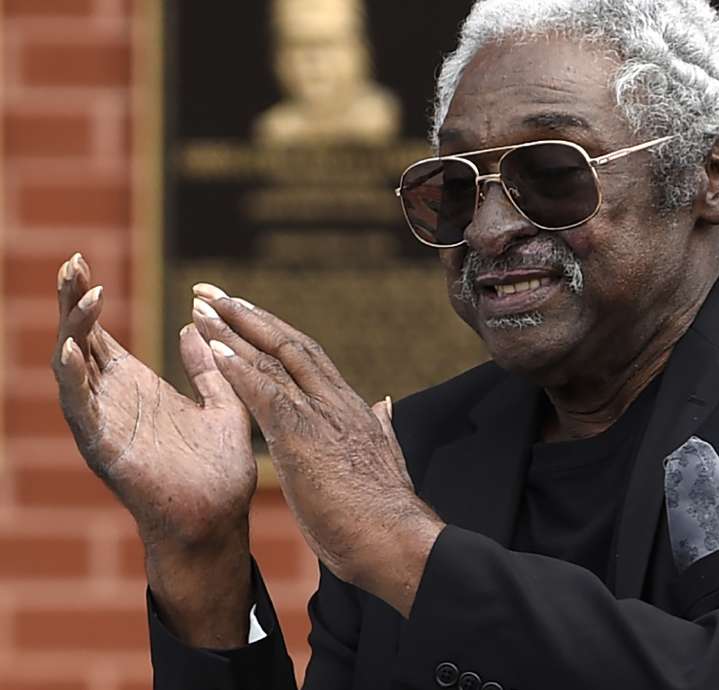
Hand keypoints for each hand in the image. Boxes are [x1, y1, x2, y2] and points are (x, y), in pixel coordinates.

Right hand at [51, 255, 255, 547]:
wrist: (219, 521)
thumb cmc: (219, 471)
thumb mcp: (222, 404)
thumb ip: (208, 367)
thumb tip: (197, 325)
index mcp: (135, 387)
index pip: (99, 333)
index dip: (86, 298)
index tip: (82, 258)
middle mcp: (111, 401)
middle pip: (77, 341)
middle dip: (70, 301)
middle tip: (71, 260)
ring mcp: (103, 424)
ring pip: (72, 368)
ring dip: (72, 329)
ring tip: (79, 292)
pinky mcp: (105, 448)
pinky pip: (80, 409)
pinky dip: (72, 378)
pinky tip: (70, 349)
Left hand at [190, 284, 443, 613]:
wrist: (394, 537)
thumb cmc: (384, 512)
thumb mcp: (383, 457)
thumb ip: (379, 426)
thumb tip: (382, 404)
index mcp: (351, 407)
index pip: (307, 356)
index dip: (273, 330)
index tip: (244, 311)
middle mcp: (335, 401)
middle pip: (287, 343)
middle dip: (246, 315)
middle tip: (209, 292)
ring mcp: (319, 414)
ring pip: (273, 358)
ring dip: (232, 330)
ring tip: (201, 306)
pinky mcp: (301, 435)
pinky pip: (264, 391)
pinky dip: (236, 367)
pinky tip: (212, 348)